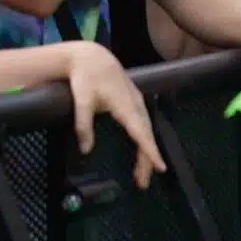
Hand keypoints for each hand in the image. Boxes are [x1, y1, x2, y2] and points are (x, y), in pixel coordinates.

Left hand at [62, 43, 165, 186]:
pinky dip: (145, 140)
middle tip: (143, 183)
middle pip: (146, 135)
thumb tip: (86, 150)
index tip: (160, 167)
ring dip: (146, 152)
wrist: (92, 57)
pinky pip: (144, 124)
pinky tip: (142, 150)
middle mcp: (135, 104)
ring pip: (146, 130)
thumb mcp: (81, 101)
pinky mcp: (134, 101)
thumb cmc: (86, 77)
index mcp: (125, 105)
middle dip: (147, 159)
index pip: (140, 133)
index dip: (150, 151)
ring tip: (141, 175)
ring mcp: (137, 101)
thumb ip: (83, 125)